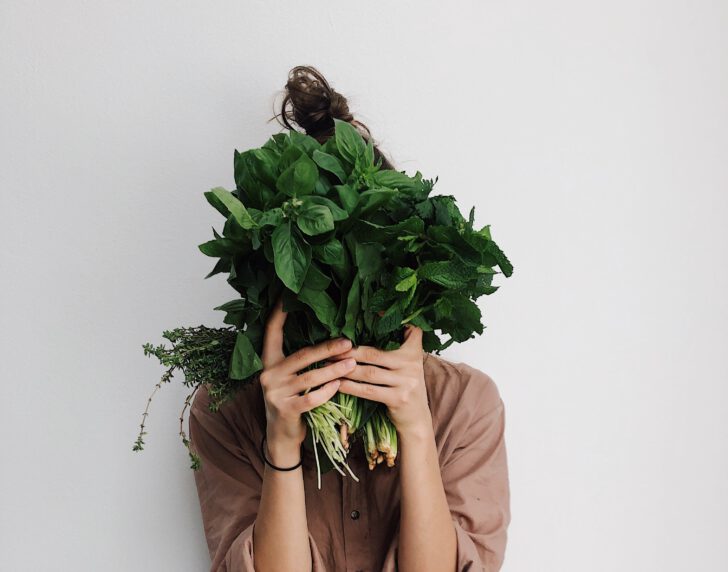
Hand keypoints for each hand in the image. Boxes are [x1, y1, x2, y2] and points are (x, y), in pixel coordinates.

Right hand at [260, 297, 356, 457]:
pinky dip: (327, 391)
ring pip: (310, 377)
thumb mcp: (289, 378)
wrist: (281, 437)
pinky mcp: (285, 410)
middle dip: (327, 348)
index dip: (278, 314)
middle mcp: (268, 375)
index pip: (271, 332)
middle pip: (301, 355)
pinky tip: (340, 385)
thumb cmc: (292, 401)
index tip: (287, 296)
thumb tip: (330, 339)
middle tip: (348, 342)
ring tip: (352, 364)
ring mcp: (275, 393)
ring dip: (334, 370)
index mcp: (269, 362)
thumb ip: (300, 361)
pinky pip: (311, 398)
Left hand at [333, 325, 431, 437]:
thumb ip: (397, 346)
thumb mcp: (408, 364)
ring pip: (369, 372)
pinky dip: (351, 387)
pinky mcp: (398, 398)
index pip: (406, 330)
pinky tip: (338, 383)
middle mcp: (412, 364)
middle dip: (350, 351)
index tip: (371, 312)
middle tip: (330, 348)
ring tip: (328, 365)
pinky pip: (369, 391)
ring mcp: (406, 382)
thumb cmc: (405, 386)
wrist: (417, 419)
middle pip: (374, 353)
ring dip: (346, 368)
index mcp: (414, 351)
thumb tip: (373, 322)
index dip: (388, 321)